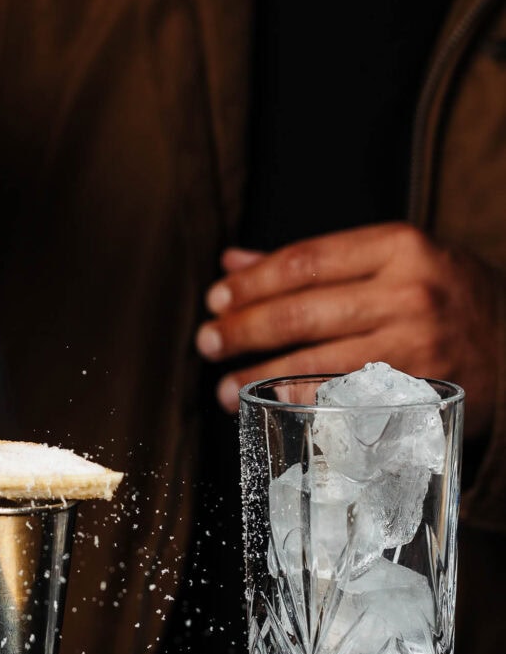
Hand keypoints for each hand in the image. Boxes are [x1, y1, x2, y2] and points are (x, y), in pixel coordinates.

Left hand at [195, 223, 497, 438]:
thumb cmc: (445, 297)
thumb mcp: (394, 260)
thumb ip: (315, 262)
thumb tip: (233, 261)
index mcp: (399, 247)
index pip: (304, 261)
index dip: (251, 283)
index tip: (215, 298)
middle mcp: (409, 293)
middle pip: (302, 312)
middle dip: (243, 330)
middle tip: (206, 342)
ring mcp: (416, 346)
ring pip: (317, 362)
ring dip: (259, 376)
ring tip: (222, 386)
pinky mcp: (418, 393)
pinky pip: (344, 401)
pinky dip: (299, 405)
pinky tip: (268, 407)